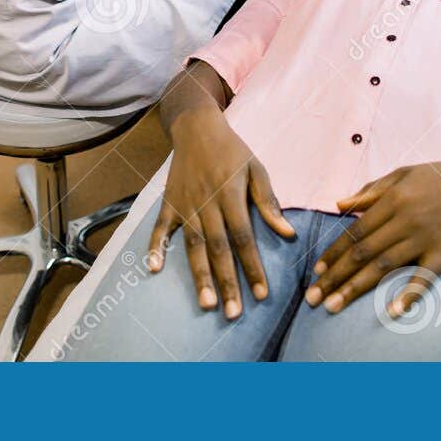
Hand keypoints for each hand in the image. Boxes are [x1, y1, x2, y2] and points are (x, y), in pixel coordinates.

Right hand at [148, 106, 295, 318]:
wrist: (197, 127)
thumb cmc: (232, 151)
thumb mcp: (257, 169)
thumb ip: (269, 202)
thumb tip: (287, 233)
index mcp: (230, 194)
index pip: (244, 237)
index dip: (253, 266)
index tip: (263, 294)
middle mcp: (206, 202)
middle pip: (218, 248)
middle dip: (226, 282)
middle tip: (232, 313)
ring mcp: (184, 204)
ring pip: (192, 246)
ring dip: (199, 275)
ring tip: (206, 303)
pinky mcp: (168, 203)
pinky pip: (160, 228)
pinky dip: (155, 247)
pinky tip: (153, 269)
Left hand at [305, 156, 440, 317]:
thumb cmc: (439, 177)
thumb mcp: (402, 174)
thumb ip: (370, 191)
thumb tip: (338, 204)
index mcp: (392, 200)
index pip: (355, 232)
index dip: (334, 253)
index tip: (316, 271)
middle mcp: (405, 221)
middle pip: (363, 254)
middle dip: (335, 277)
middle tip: (313, 298)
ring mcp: (424, 239)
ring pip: (384, 267)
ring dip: (356, 289)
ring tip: (333, 306)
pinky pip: (424, 278)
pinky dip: (408, 294)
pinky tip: (390, 311)